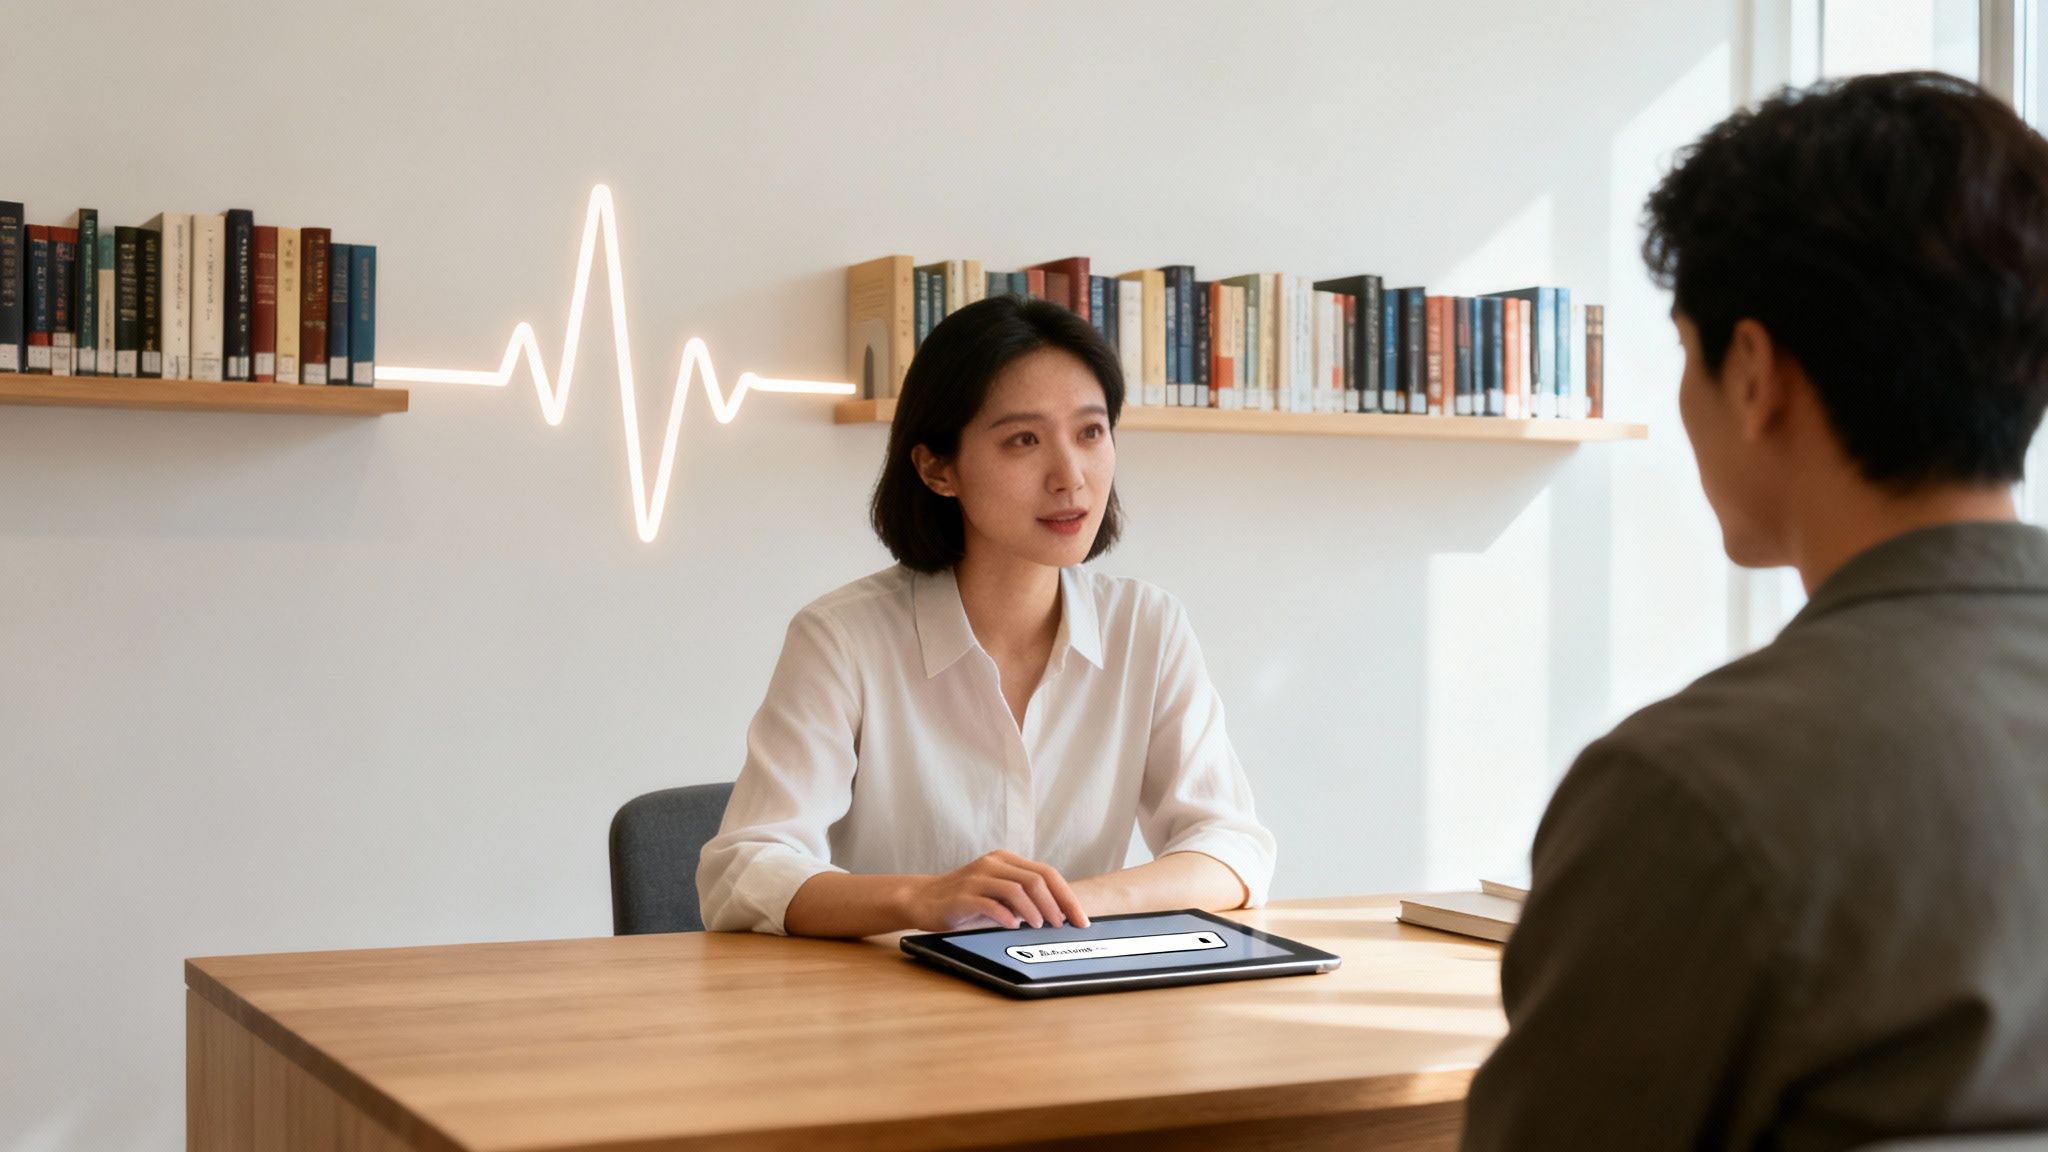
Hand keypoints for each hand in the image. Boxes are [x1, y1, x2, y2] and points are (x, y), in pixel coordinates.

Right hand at [903, 851, 1091, 931]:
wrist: (922, 899)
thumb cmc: (964, 900)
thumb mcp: (997, 894)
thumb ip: (1023, 898)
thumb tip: (1057, 915)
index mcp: (1005, 861)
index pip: (1046, 874)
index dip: (1067, 897)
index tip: (1080, 920)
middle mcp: (993, 864)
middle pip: (1036, 879)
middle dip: (1056, 905)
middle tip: (1063, 925)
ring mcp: (977, 878)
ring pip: (1017, 888)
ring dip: (1034, 910)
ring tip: (1040, 926)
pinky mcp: (962, 896)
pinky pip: (990, 903)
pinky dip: (1006, 915)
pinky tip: (1013, 926)